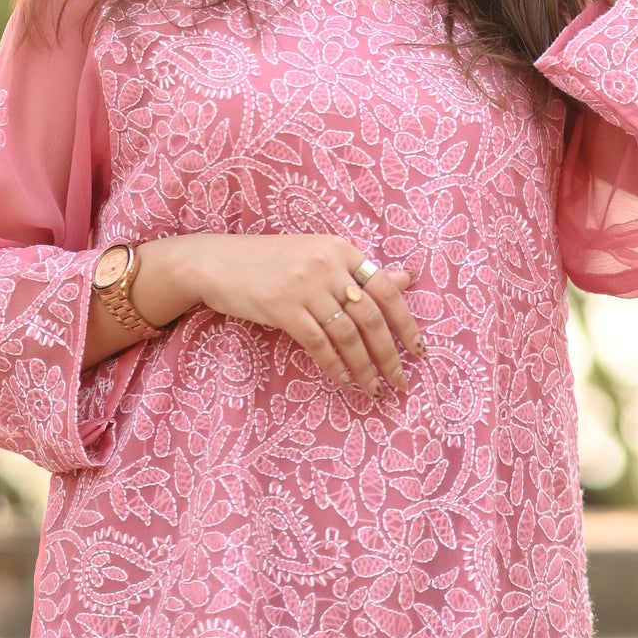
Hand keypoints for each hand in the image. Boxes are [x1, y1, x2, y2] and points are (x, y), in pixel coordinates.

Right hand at [184, 232, 424, 397]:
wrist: (217, 261)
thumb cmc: (270, 261)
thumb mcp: (319, 256)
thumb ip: (360, 271)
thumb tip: (408, 278)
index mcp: (340, 248)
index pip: (385, 288)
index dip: (407, 322)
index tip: (419, 350)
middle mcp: (327, 264)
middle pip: (371, 316)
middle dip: (390, 354)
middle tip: (401, 381)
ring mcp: (304, 285)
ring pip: (348, 335)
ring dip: (365, 367)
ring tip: (375, 389)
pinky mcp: (282, 307)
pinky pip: (319, 344)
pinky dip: (335, 367)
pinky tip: (344, 382)